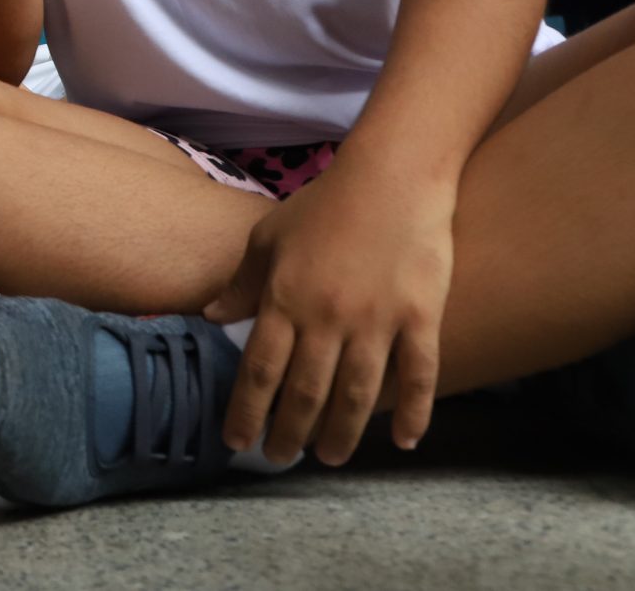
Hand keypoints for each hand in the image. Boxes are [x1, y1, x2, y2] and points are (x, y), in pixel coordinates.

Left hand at [205, 165, 455, 465]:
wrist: (392, 176)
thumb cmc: (324, 205)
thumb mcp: (268, 237)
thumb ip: (243, 283)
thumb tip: (212, 318)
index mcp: (285, 298)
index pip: (260, 369)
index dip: (247, 410)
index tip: (236, 440)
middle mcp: (328, 317)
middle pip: (305, 391)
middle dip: (289, 431)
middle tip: (280, 458)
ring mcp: (378, 320)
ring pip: (358, 394)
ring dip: (342, 432)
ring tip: (329, 457)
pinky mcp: (421, 317)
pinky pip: (418, 375)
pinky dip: (414, 412)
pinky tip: (405, 442)